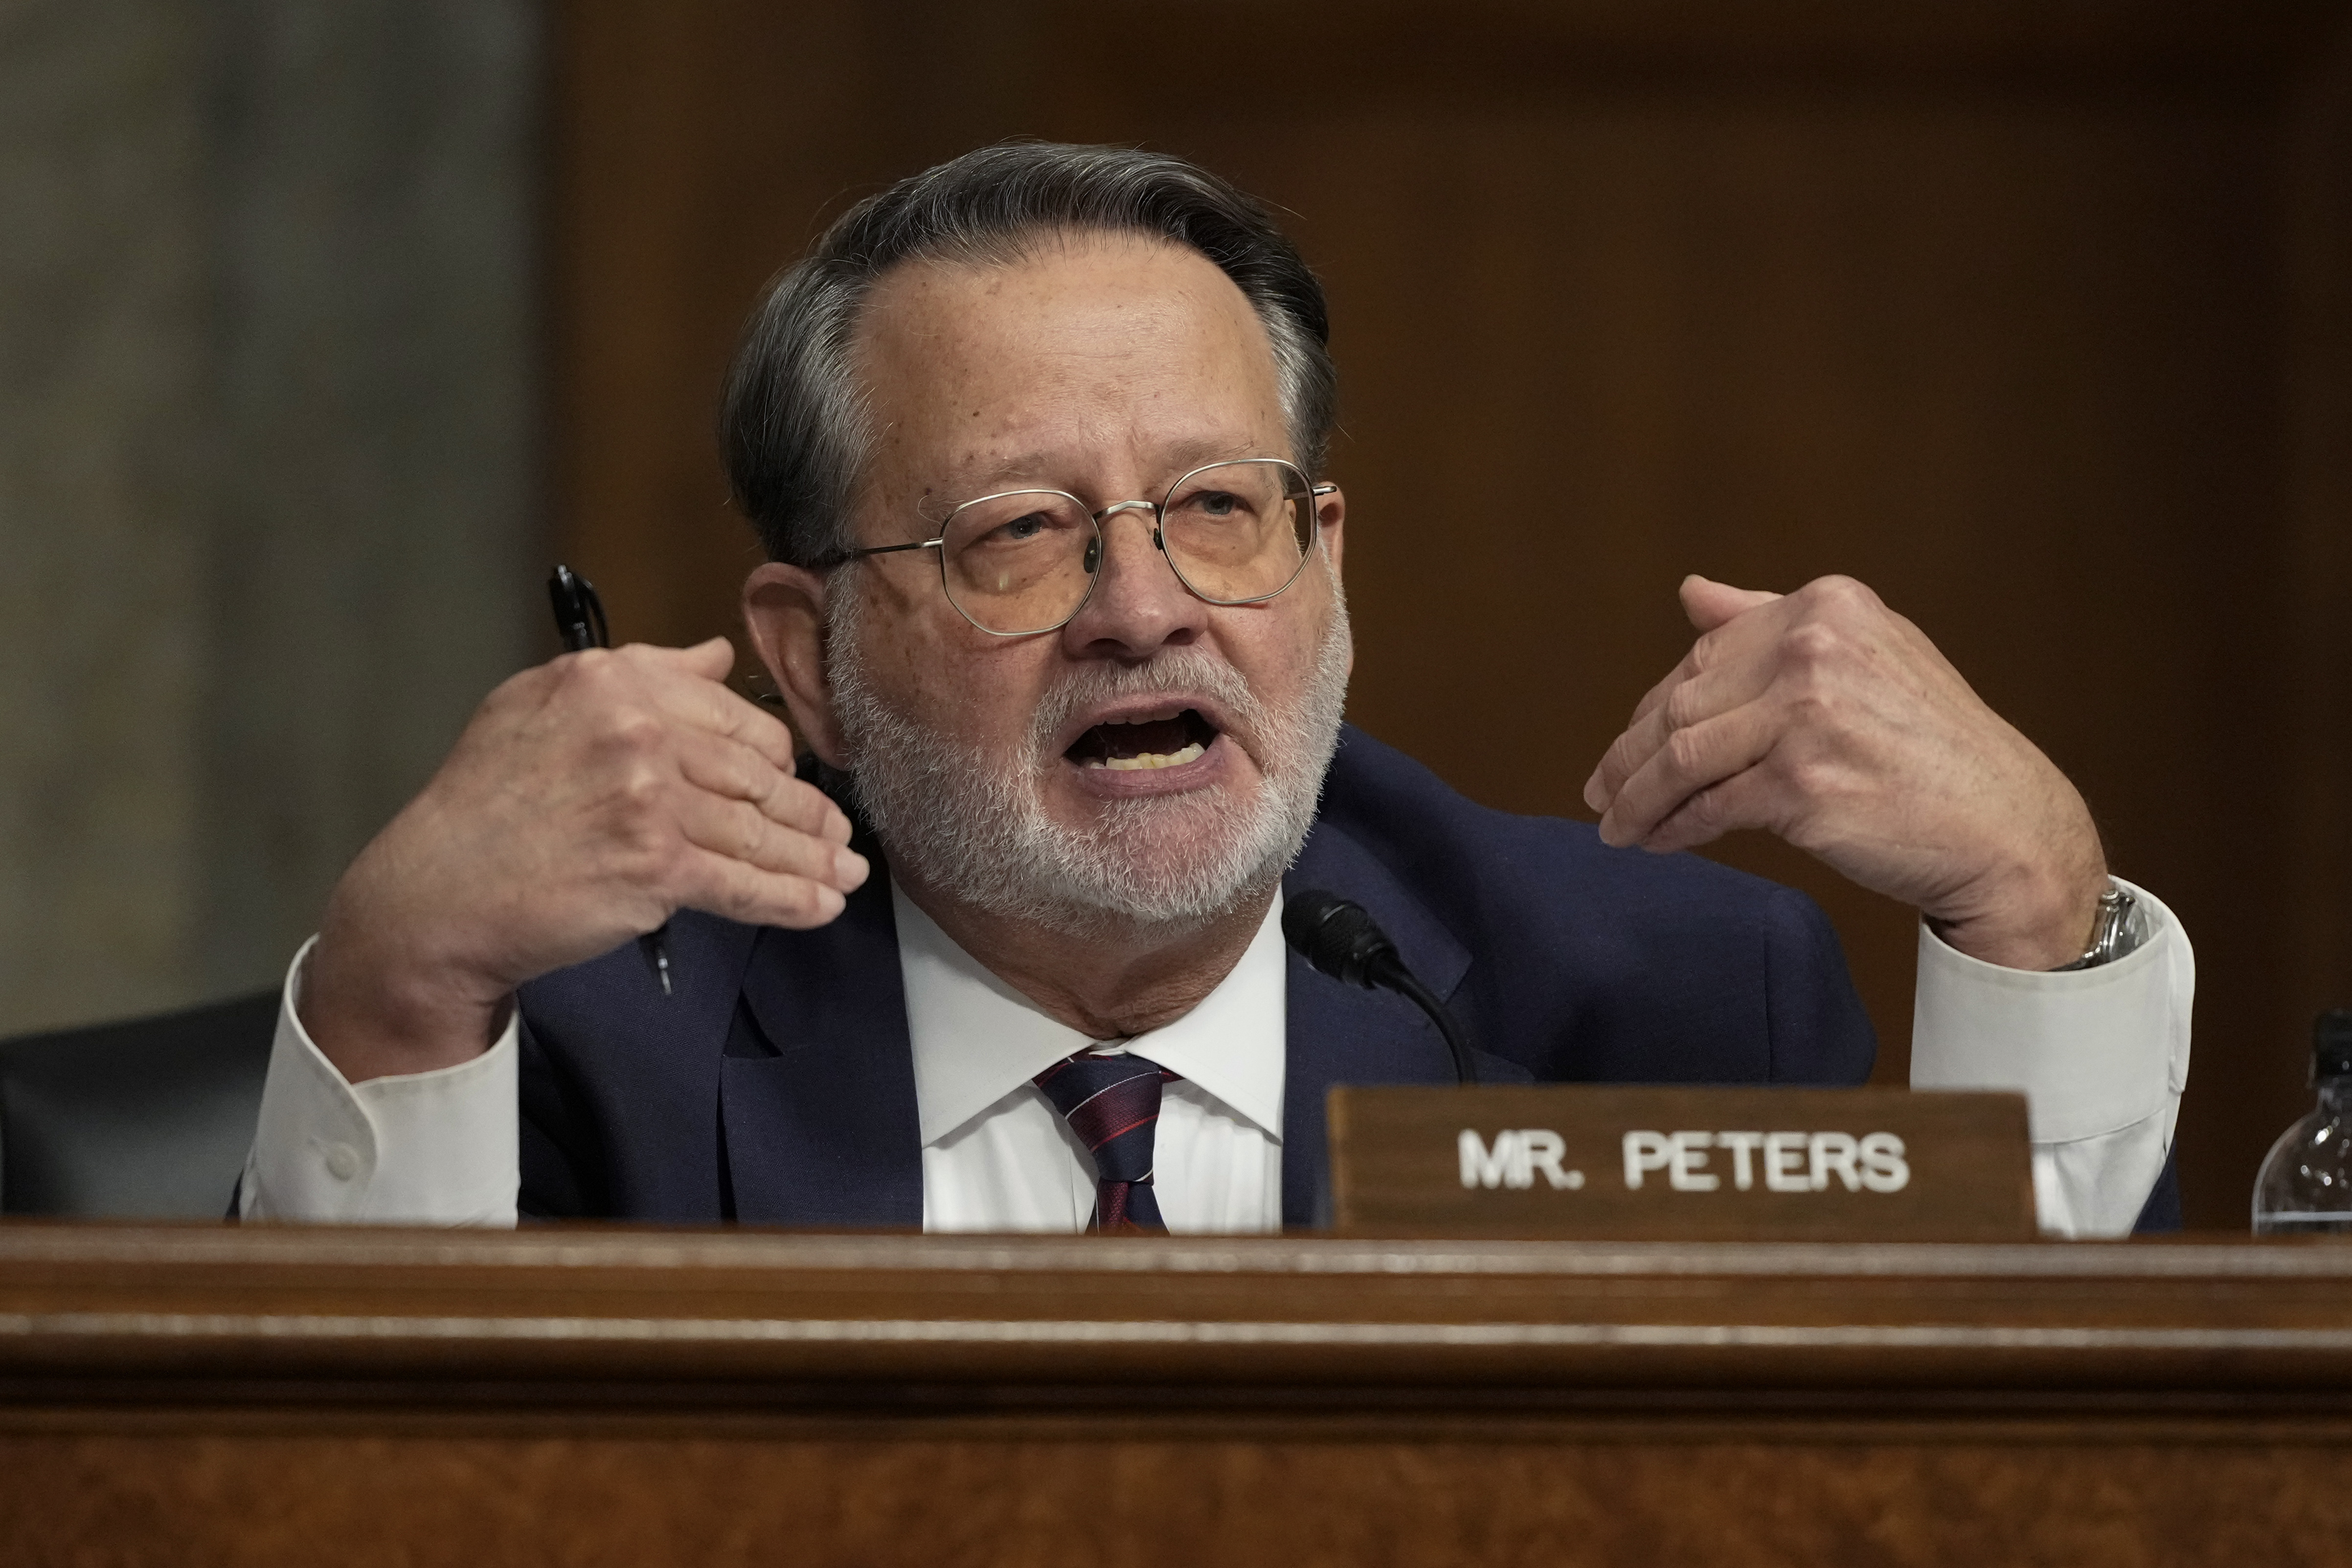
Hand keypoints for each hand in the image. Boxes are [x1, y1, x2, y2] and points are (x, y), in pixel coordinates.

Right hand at [302, 638, 867, 1080]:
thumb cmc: (486, 803)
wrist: (437, 892)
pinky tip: (821, 905)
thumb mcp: (543, 705)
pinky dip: (792, 899)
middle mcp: (637, 730)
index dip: (773, 756)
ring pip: (759, 831)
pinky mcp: (656, 868)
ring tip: (844, 873)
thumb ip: (643, 673)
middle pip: (757, 773)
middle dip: (807, 811)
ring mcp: (650, 800)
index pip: (732, 715)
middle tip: (838, 836)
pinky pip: (745, 885)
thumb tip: (718, 654)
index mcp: (614, 681)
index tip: (791, 780)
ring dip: (814, 858)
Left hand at [1582, 574, 2106, 970]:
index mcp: (1828, 606)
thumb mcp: (1867, 657)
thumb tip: (1691, 592)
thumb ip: (1771, 621)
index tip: (1628, 744)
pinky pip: (1708, 806)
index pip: (1707, 653)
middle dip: (1630, 754)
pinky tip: (1658, 841)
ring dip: (1637, 797)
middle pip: (1683, 701)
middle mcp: (1815, 647)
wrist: (2004, 828)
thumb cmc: (1934, 751)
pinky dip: (1673, 827)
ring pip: (1682, 755)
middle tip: (1601, 792)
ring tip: (1616, 826)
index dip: (1655, 705)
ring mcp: (1808, 714)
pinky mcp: (1802, 781)